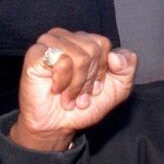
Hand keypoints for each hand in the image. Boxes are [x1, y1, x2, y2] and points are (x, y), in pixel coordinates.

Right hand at [10, 29, 137, 151]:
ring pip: (79, 56)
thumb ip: (127, 68)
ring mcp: (49, 43)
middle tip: (79, 95)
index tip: (94, 88)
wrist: (58, 126)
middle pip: (92, 50)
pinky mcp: (35, 54)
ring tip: (69, 96)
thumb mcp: (118, 89)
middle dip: (89, 80)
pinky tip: (56, 89)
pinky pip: (61, 61)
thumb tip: (115, 55)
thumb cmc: (84, 106)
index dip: (101, 70)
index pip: (103, 44)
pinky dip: (63, 82)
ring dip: (76, 84)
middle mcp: (66, 38)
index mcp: (84, 40)